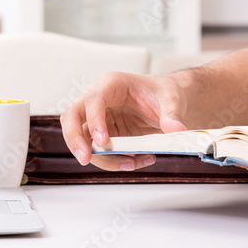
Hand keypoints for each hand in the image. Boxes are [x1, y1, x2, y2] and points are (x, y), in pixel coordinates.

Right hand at [60, 70, 187, 170]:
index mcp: (112, 83)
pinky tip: (135, 162)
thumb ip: (172, 114)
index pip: (93, 100)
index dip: (95, 121)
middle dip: (75, 140)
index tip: (103, 142)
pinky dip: (113, 161)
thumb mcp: (172, 100)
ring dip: (101, 158)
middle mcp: (98, 99)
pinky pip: (98, 151)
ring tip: (131, 164)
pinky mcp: (102, 134)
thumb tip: (176, 129)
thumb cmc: (163, 92)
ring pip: (82, 139)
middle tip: (85, 159)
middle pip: (72, 117)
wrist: (166, 101)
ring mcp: (97, 118)